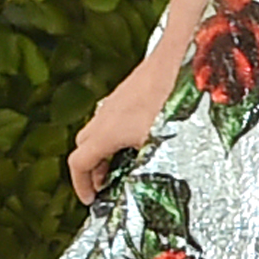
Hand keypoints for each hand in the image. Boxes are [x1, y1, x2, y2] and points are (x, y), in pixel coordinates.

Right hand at [68, 60, 168, 201]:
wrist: (180, 57)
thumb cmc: (171, 100)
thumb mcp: (161, 144)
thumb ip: (147, 166)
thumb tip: (147, 185)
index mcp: (105, 133)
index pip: (78, 163)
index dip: (80, 186)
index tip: (91, 201)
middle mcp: (104, 116)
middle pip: (84, 147)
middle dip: (92, 169)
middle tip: (108, 186)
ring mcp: (114, 101)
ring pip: (98, 131)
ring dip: (105, 151)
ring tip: (125, 165)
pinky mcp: (127, 91)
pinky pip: (111, 119)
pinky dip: (115, 135)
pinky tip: (140, 139)